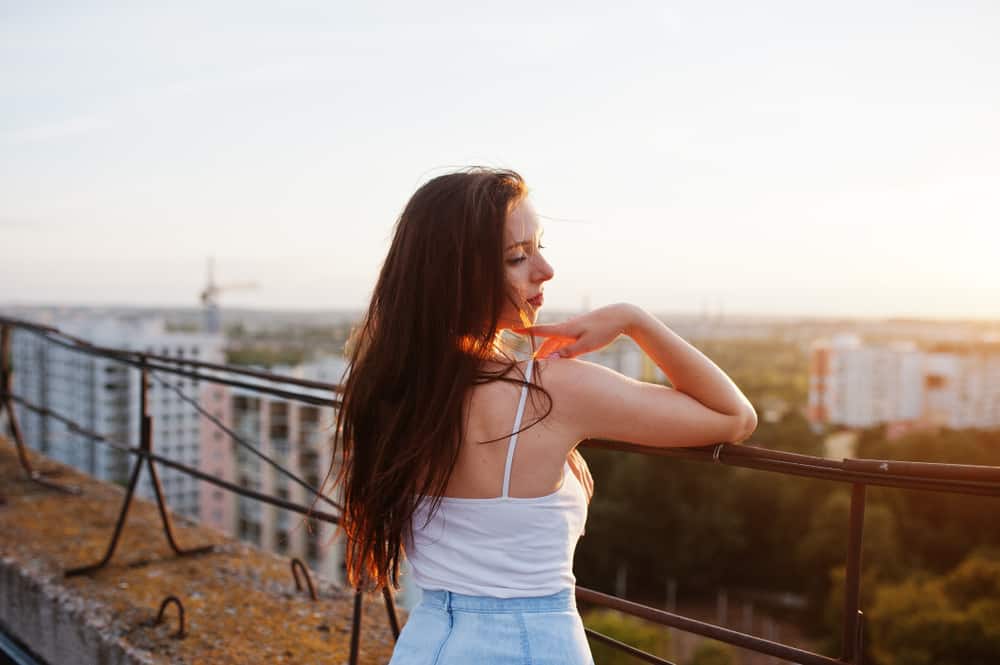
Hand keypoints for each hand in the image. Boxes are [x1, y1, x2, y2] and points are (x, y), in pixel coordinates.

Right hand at [512, 303, 640, 358]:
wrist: (621, 316)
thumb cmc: (605, 330)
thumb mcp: (587, 344)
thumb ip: (568, 353)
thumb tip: (549, 359)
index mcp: (565, 329)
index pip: (540, 330)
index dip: (526, 331)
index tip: (512, 329)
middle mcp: (567, 328)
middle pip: (547, 341)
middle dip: (538, 352)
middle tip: (530, 365)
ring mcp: (574, 329)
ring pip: (556, 342)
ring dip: (548, 352)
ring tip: (542, 364)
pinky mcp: (581, 331)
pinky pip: (564, 341)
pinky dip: (558, 349)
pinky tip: (559, 356)